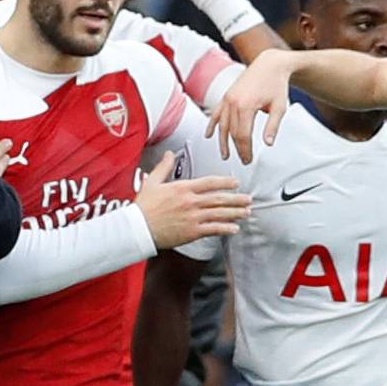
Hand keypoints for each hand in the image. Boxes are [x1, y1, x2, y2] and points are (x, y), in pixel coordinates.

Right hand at [134, 152, 249, 247]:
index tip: (236, 182)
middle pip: (219, 198)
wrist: (138, 229)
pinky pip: (213, 229)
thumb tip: (168, 153)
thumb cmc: (143, 207)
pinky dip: (226, 228)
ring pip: (220, 213)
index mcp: (183, 188)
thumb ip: (163, 167)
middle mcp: (191, 201)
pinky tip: (235, 228)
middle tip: (248, 199)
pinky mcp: (192, 232)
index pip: (210, 182)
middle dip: (237, 199)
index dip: (225, 182)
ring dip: (235, 212)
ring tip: (246, 212)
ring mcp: (193, 217)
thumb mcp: (152, 182)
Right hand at [208, 49, 294, 163]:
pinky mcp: (227, 96)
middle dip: (237, 149)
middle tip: (243, 160)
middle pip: (232, 133)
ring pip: (222, 125)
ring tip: (225, 154)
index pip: (243, 135)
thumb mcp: (279, 107)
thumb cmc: (276, 83)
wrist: (270, 64)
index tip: (248, 159)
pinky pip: (216, 113)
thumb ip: (273, 126)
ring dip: (223, 142)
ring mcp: (228, 98)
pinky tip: (208, 135)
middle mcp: (233, 102)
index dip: (245, 150)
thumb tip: (269, 143)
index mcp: (246, 106)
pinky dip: (212, 125)